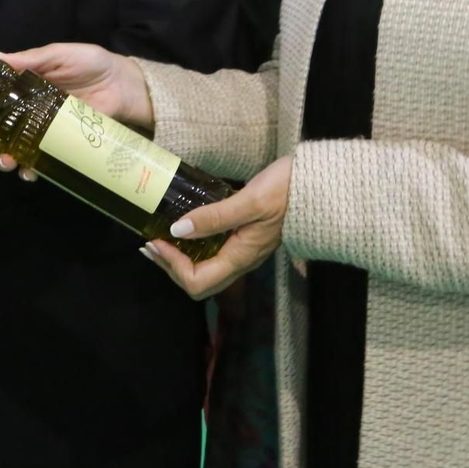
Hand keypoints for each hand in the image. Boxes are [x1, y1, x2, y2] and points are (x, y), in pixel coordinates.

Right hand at [0, 43, 151, 178]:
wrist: (126, 87)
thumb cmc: (92, 65)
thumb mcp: (60, 54)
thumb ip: (28, 59)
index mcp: (19, 84)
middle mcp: (24, 109)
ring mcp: (39, 130)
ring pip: (8, 146)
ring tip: (2, 158)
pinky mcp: (58, 147)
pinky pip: (37, 162)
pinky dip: (29, 169)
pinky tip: (27, 171)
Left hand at [141, 155, 292, 299]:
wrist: (318, 184)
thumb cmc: (287, 191)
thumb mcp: (249, 201)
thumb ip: (215, 217)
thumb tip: (178, 230)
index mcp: (241, 257)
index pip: (197, 282)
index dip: (172, 266)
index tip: (156, 241)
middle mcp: (241, 261)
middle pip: (198, 283)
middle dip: (170, 267)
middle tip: (150, 244)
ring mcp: (244, 251)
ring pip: (205, 270)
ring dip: (178, 259)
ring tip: (160, 237)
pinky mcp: (245, 238)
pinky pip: (213, 253)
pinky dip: (193, 246)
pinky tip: (185, 227)